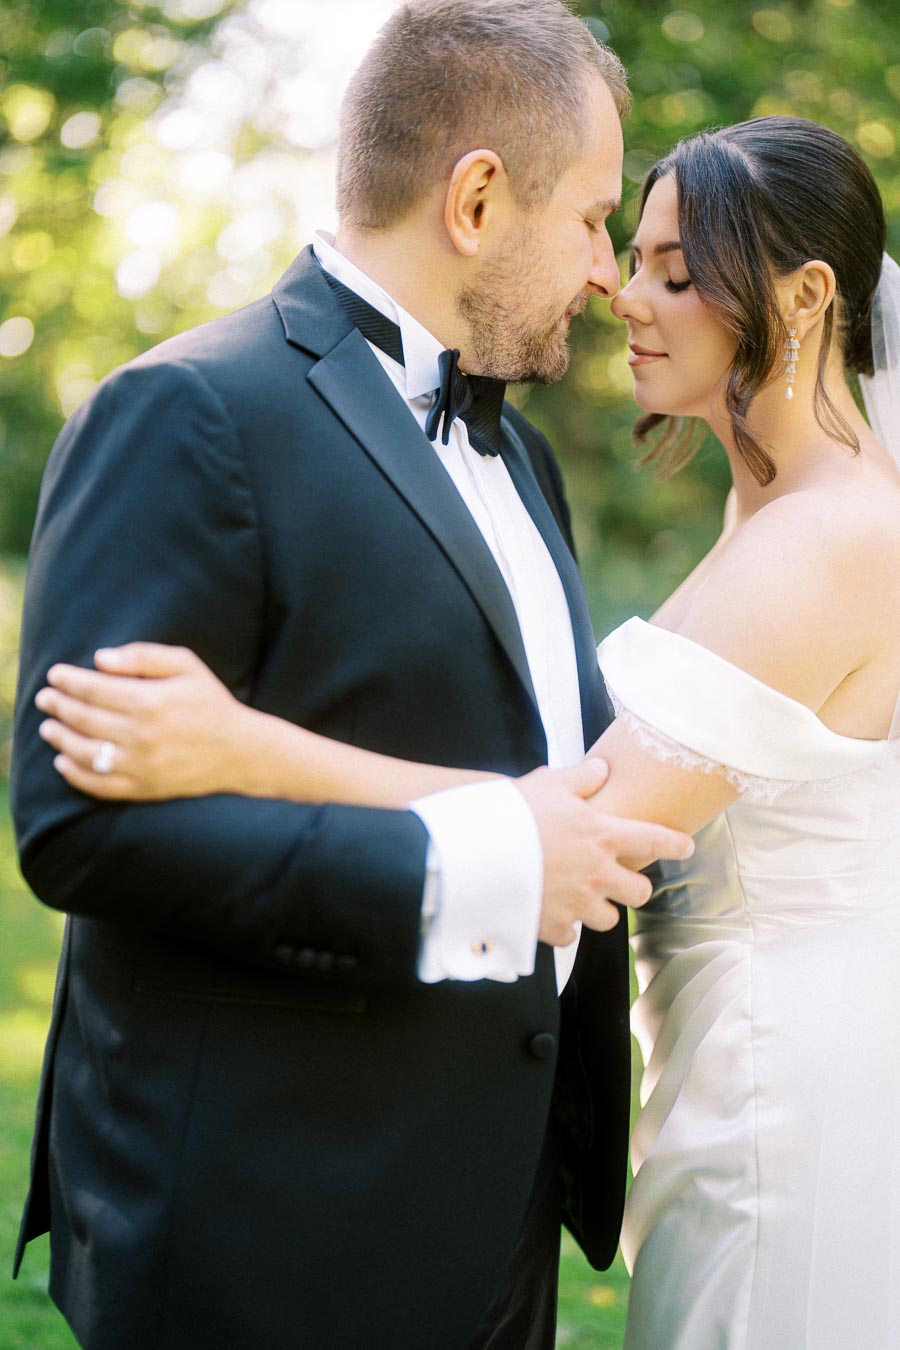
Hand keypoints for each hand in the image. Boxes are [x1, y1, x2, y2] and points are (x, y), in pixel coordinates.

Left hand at [36, 643, 253, 799]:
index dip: (68, 680)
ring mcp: (140, 765)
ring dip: (59, 738)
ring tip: (48, 728)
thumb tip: (100, 659)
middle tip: (45, 698)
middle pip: (83, 718)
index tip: (54, 675)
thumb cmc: (211, 702)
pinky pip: (98, 784)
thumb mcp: (187, 665)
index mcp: (150, 701)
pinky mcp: (143, 788)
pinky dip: (74, 774)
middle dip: (58, 706)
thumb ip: (143, 656)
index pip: (93, 688)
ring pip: (83, 752)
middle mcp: (141, 735)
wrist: (241, 751)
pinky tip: (63, 761)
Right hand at [515, 760, 693, 945]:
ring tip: (583, 897)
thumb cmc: (516, 813)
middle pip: (639, 892)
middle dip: (634, 887)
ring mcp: (577, 904)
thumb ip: (581, 777)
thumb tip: (600, 767)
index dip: (675, 844)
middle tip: (620, 880)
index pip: (655, 840)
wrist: (478, 853)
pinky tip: (554, 912)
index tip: (686, 847)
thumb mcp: (549, 782)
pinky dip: (566, 926)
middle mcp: (599, 874)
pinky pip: (572, 935)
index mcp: (604, 837)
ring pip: (609, 919)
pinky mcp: (553, 925)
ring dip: (601, 909)